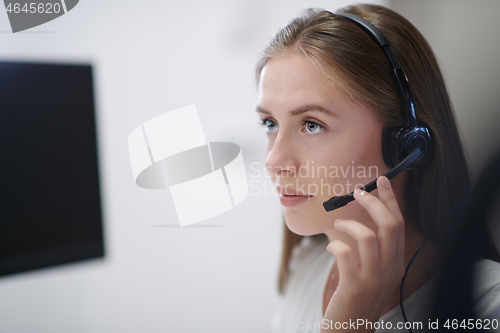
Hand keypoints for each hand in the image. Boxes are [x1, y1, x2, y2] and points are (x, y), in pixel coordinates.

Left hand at [321, 176, 405, 331]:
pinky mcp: (354, 286)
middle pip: (390, 226)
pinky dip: (336, 244)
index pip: (398, 225)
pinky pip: (346, 254)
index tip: (381, 181)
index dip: (390, 200)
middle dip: (374, 202)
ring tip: (338, 222)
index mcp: (396, 264)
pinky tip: (331, 246)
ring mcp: (373, 279)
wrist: (351, 330)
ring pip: (369, 237)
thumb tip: (361, 222)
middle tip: (359, 191)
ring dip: (351, 223)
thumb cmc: (358, 298)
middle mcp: (390, 270)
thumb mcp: (374, 274)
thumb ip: (373, 252)